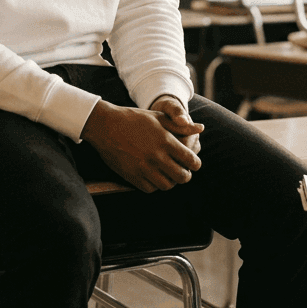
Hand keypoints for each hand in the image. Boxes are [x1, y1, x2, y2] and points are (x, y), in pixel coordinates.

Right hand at [80, 100, 201, 192]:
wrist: (105, 126)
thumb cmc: (134, 119)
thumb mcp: (159, 117)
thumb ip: (181, 126)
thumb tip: (201, 128)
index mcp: (166, 141)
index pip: (190, 160)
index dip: (195, 164)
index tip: (193, 163)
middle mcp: (156, 156)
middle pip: (182, 177)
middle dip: (186, 175)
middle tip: (183, 171)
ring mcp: (143, 168)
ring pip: (167, 185)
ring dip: (171, 181)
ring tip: (168, 174)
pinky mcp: (132, 176)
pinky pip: (150, 189)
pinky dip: (155, 185)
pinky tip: (154, 176)